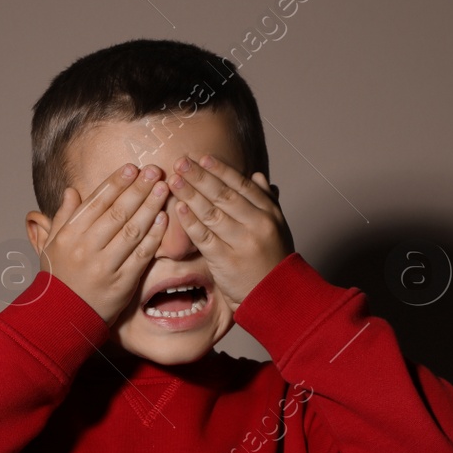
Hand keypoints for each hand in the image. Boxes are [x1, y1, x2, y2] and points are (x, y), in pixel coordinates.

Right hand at [36, 163, 169, 323]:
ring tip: (163, 188)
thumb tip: (71, 191)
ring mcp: (105, 266)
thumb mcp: (51, 246)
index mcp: (69, 236)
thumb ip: (62, 217)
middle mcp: (86, 249)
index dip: (116, 183)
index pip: (96, 203)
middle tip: (154, 171)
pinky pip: (142, 255)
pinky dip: (154, 236)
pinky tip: (164, 218)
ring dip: (150, 207)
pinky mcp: (122, 283)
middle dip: (138, 189)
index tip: (132, 168)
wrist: (61, 317)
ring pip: (132, 231)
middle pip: (117, 213)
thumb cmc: (58, 278)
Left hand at [165, 153, 293, 310]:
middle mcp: (257, 224)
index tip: (203, 157)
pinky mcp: (226, 260)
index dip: (221, 170)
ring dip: (191, 194)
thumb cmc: (272, 259)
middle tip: (181, 162)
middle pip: (224, 195)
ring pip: (212, 213)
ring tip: (175, 180)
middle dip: (201, 177)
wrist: (275, 295)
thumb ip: (266, 200)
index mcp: (269, 213)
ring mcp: (241, 242)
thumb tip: (257, 175)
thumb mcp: (277, 226)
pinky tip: (179, 208)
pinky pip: (204, 237)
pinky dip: (190, 222)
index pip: (242, 185)